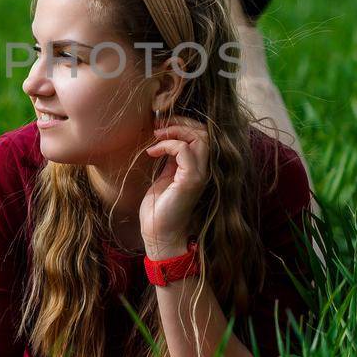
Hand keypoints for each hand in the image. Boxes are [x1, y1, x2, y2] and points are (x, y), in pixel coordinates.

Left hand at [140, 119, 209, 257]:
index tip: (161, 125)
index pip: (202, 135)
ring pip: (200, 137)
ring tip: (156, 135)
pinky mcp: (191, 180)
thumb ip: (171, 160)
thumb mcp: (165, 177)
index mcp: (198, 168)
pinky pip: (184, 150)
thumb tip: (167, 141)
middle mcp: (203, 170)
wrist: (159, 234)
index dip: (184, 124)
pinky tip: (153, 152)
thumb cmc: (160, 209)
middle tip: (159, 124)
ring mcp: (199, 175)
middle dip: (181, 122)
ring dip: (176, 130)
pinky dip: (167, 145)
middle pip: (204, 132)